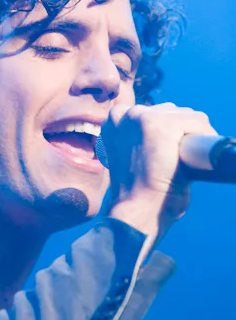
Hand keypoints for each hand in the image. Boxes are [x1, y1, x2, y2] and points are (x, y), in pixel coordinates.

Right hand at [102, 102, 217, 245]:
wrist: (137, 209)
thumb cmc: (138, 191)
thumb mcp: (132, 157)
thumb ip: (143, 140)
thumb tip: (173, 137)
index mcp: (116, 120)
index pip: (154, 112)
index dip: (169, 131)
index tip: (173, 151)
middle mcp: (125, 114)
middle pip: (172, 111)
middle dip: (183, 133)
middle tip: (182, 158)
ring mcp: (142, 116)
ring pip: (186, 115)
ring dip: (194, 136)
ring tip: (187, 159)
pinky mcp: (160, 124)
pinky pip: (196, 121)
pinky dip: (204, 136)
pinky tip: (195, 156)